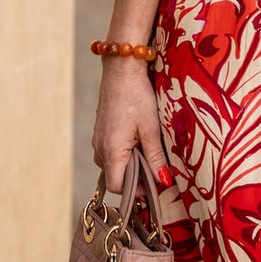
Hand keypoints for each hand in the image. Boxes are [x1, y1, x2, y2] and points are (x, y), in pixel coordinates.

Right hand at [92, 58, 168, 193]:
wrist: (121, 70)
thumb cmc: (136, 96)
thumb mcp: (151, 128)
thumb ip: (155, 157)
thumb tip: (162, 181)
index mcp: (112, 150)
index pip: (117, 187)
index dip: (135, 192)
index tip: (153, 185)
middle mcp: (100, 147)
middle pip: (114, 177)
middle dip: (134, 179)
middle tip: (155, 169)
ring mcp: (98, 139)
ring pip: (111, 165)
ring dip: (128, 165)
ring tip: (148, 153)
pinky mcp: (100, 131)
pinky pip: (109, 152)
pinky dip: (123, 154)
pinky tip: (138, 141)